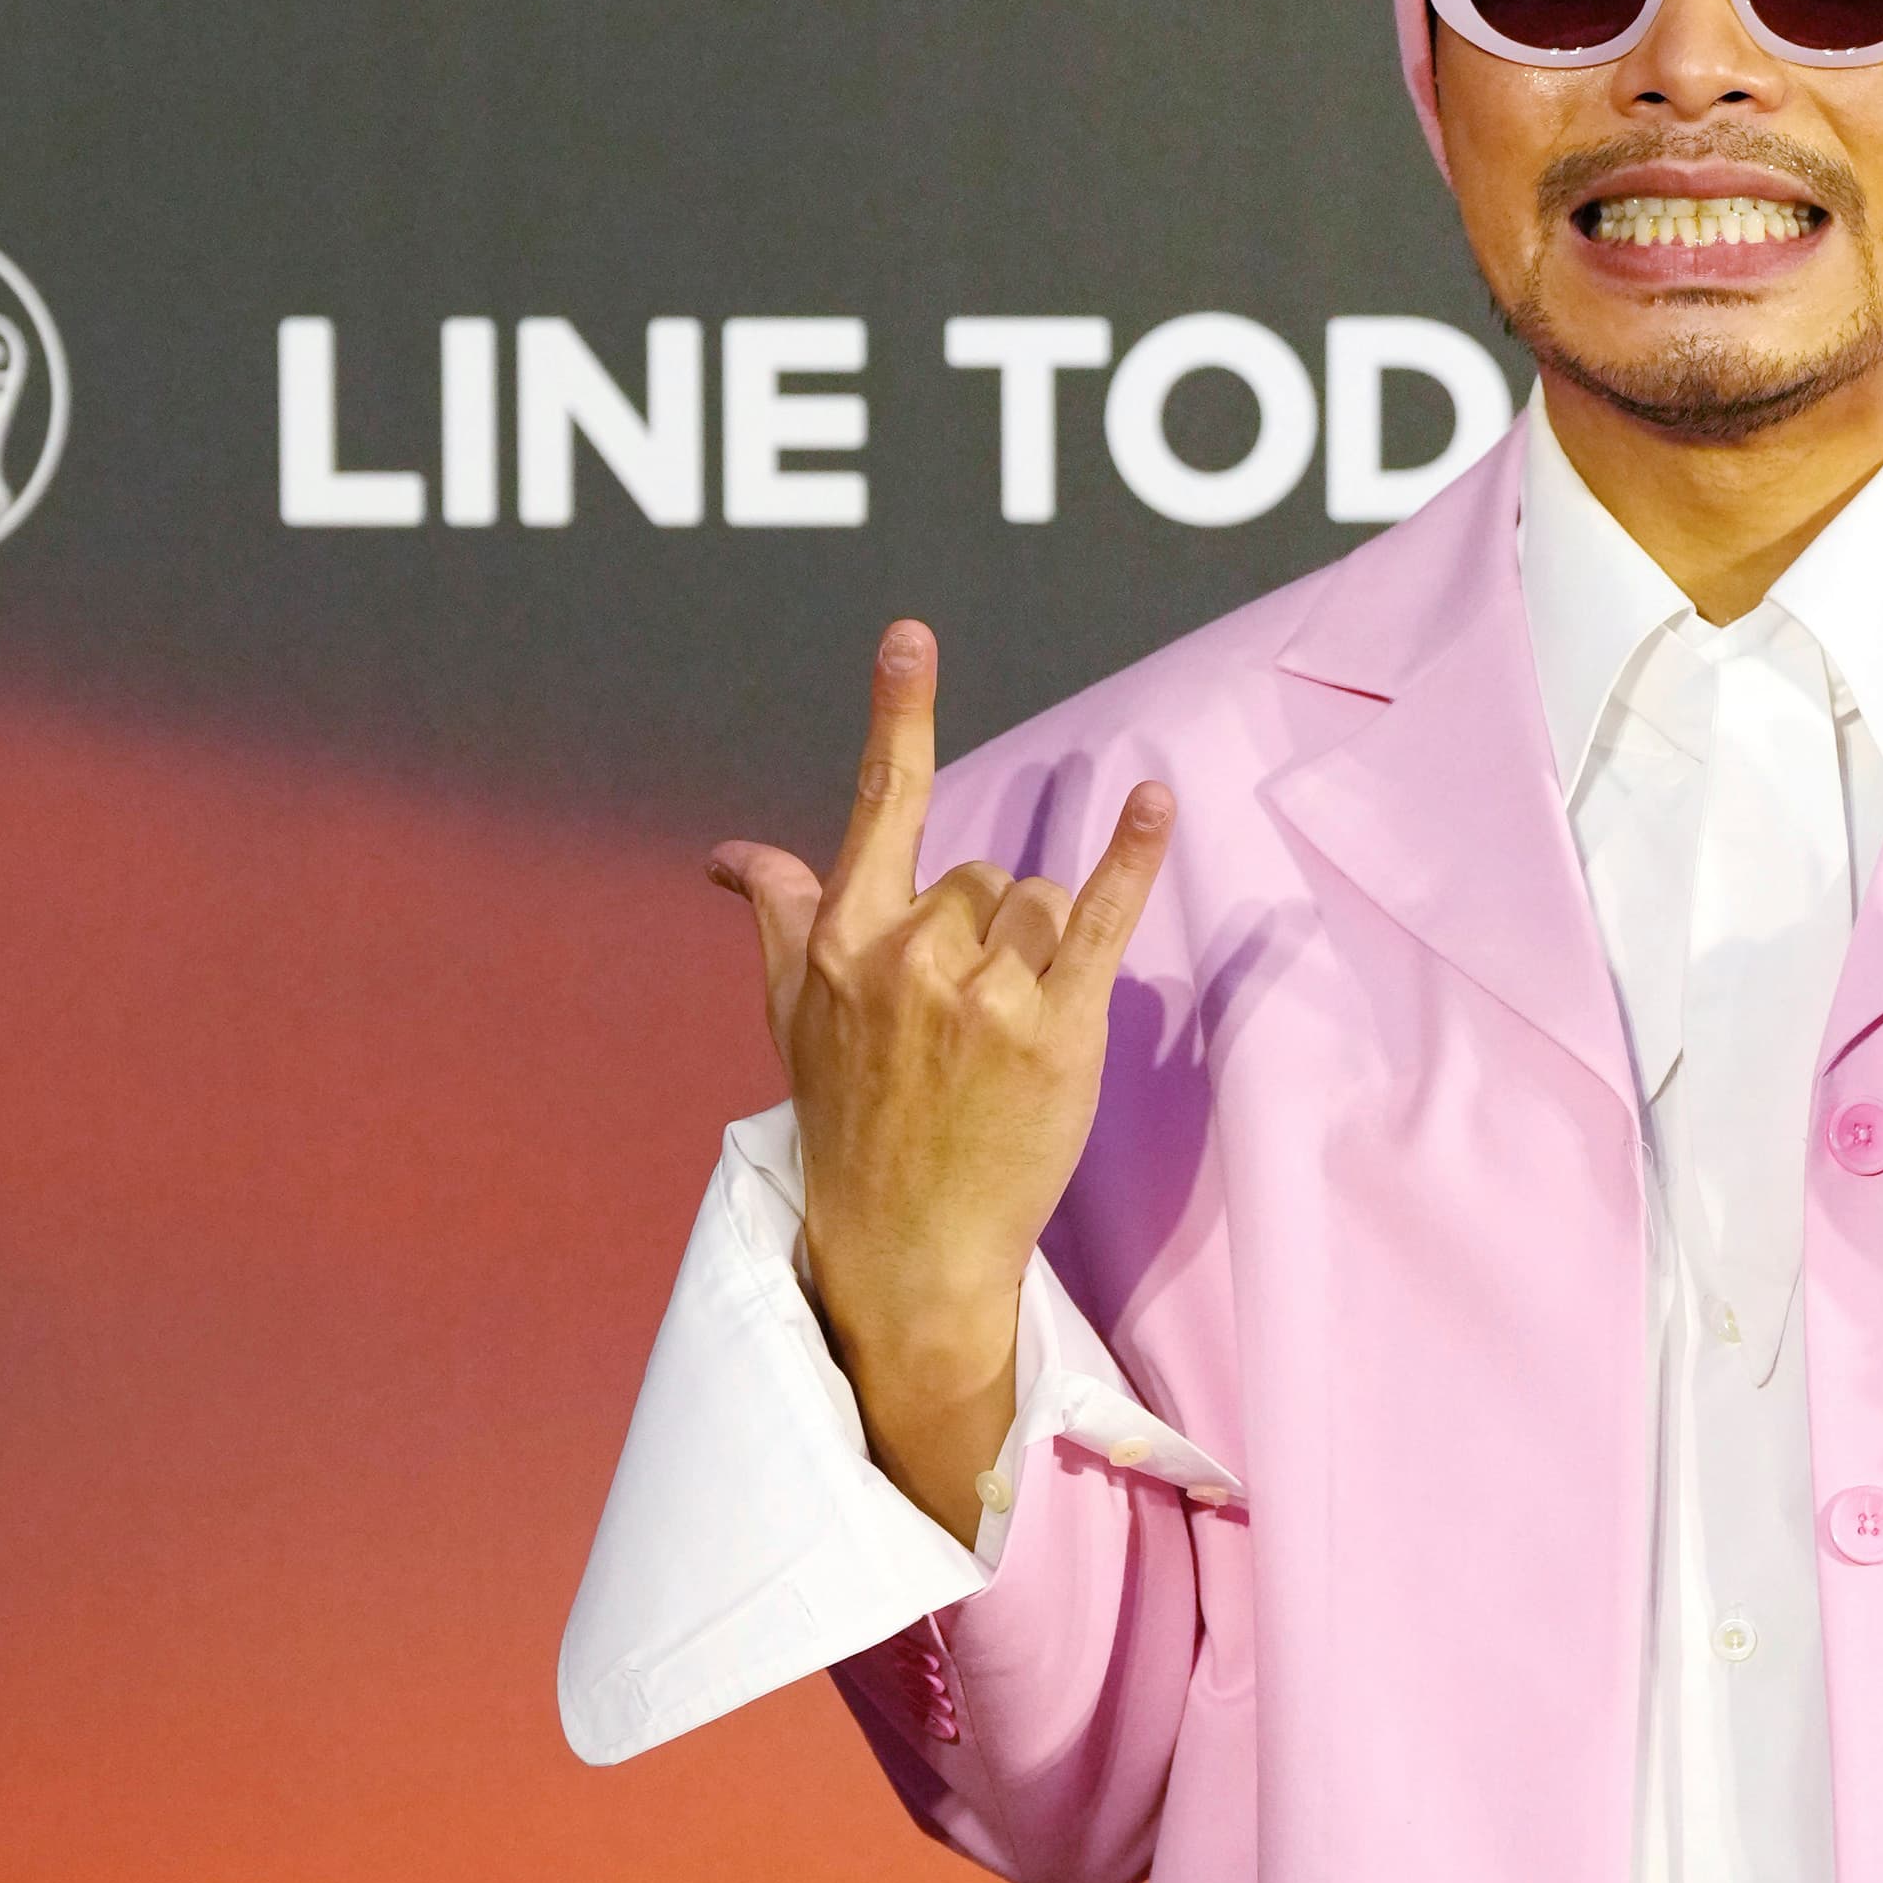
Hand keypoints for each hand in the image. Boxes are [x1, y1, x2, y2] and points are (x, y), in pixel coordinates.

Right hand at [708, 619, 1173, 1424]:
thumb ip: (781, 916)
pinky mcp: (1057, 1030)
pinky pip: (1098, 918)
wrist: (905, 1245)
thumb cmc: (851, 1124)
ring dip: (1038, 952)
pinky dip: (1129, 858)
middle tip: (964, 1023)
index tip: (910, 637)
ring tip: (1004, 1039)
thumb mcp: (797, 1016)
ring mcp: (985, 993)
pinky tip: (1154, 802)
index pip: (880, 805)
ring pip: (1038, 902)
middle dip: (988, 930)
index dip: (898, 717)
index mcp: (848, 942)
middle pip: (985, 872)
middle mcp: (911, 956)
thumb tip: (728, 855)